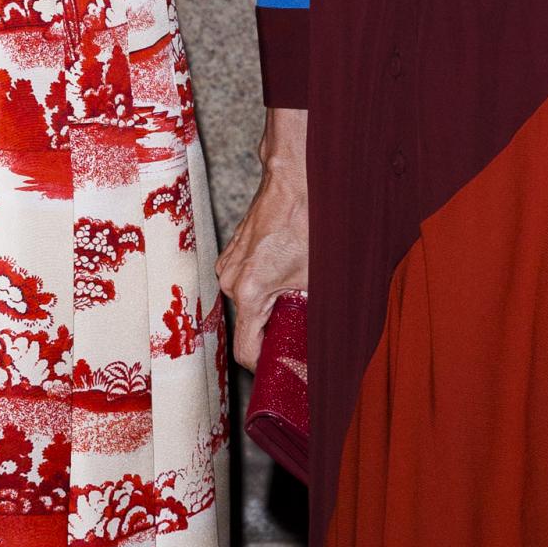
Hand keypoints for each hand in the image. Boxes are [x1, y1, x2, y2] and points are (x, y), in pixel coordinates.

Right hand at [217, 110, 308, 370]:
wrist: (294, 178)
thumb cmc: (307, 222)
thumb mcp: (317, 277)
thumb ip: (310, 312)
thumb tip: (319, 340)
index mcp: (250, 292)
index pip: (247, 351)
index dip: (267, 366)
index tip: (285, 368)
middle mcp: (231, 280)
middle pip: (249, 326)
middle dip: (274, 332)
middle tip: (302, 331)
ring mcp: (229, 264)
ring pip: (248, 303)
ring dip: (270, 307)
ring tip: (298, 296)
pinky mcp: (232, 251)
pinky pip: (246, 282)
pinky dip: (264, 287)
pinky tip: (288, 275)